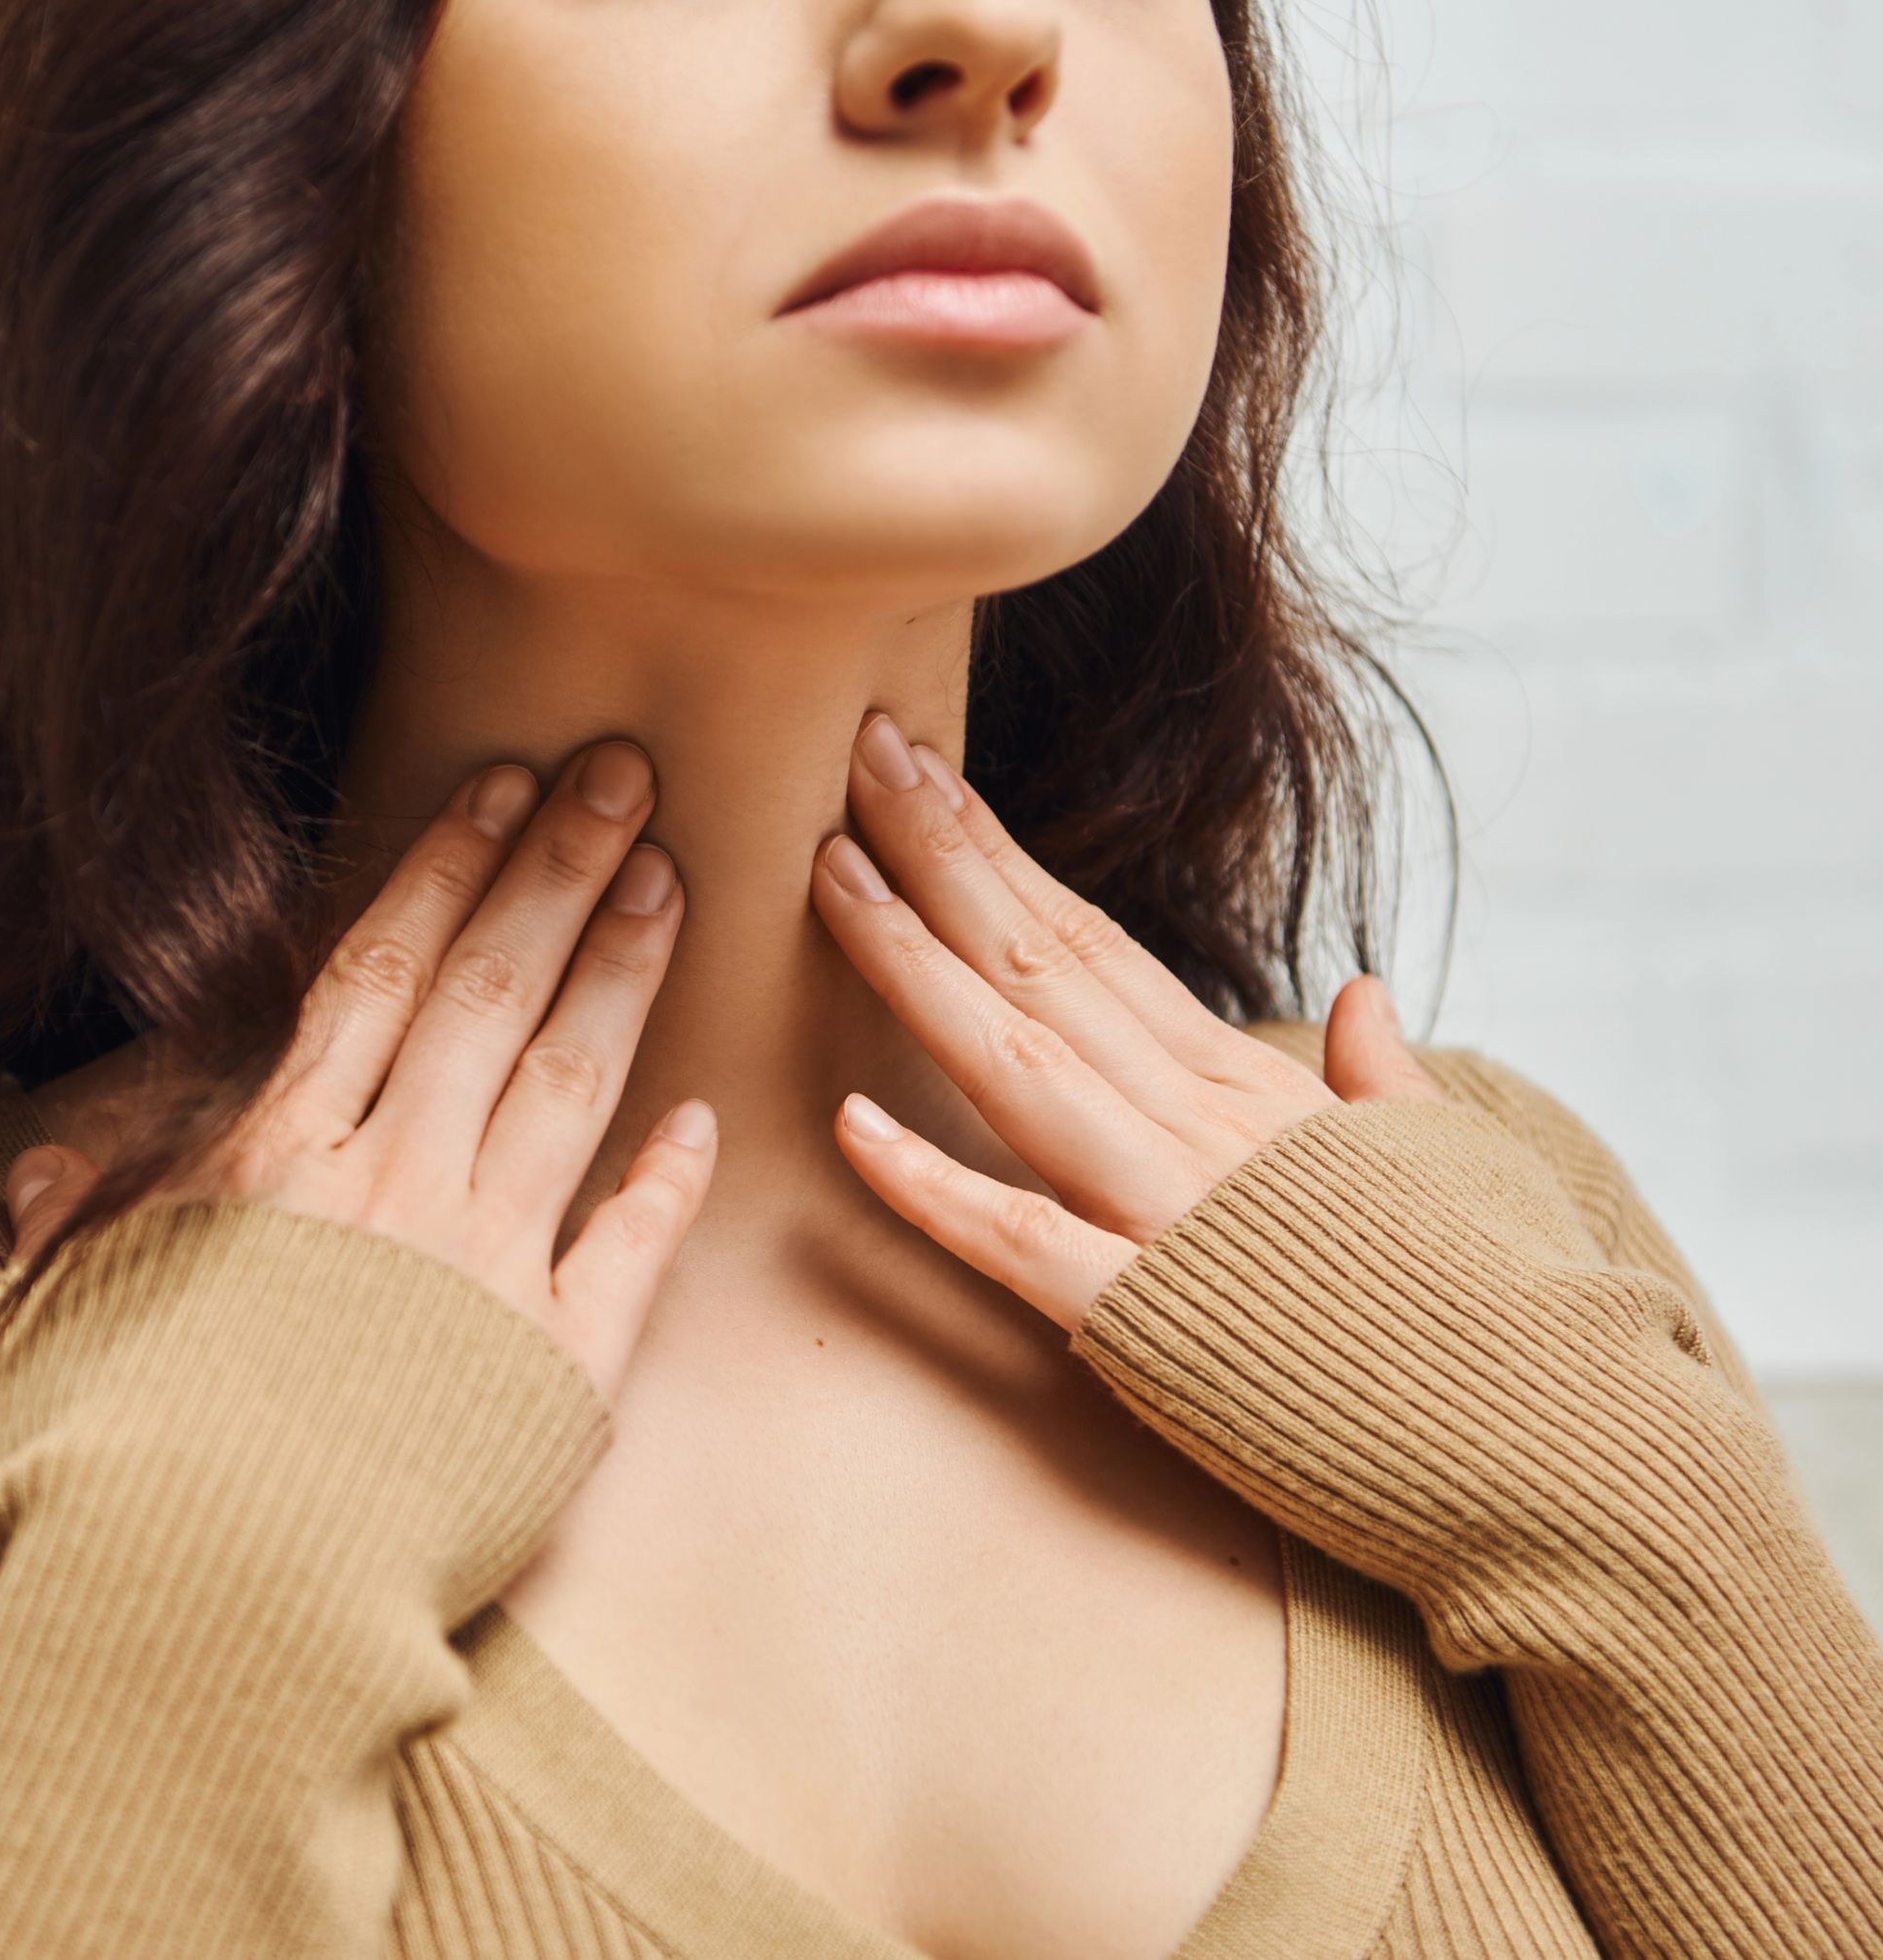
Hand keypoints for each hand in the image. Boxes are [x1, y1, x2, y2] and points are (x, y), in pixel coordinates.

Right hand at [3, 738, 714, 1403]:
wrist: (207, 1606)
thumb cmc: (111, 1469)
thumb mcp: (55, 1326)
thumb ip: (68, 1231)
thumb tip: (36, 1176)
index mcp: (277, 1158)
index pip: (380, 975)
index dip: (448, 871)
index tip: (502, 786)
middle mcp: (393, 1185)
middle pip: (493, 993)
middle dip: (558, 872)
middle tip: (624, 775)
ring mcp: (486, 1271)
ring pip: (571, 1084)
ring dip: (622, 975)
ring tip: (668, 884)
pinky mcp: (559, 1374)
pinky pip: (631, 1251)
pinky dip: (668, 1181)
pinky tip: (704, 1121)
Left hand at [809, 709, 1444, 1337]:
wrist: (1543, 1423)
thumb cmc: (1490, 1299)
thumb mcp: (1440, 1160)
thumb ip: (1380, 1076)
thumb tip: (1361, 993)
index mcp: (1247, 1088)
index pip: (1095, 944)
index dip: (1001, 856)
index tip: (928, 775)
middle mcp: (1197, 1124)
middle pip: (1041, 963)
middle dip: (940, 854)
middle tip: (855, 755)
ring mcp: (1167, 1212)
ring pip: (1015, 1060)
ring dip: (912, 964)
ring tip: (828, 873)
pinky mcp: (1146, 1318)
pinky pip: (1017, 1239)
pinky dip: (930, 1184)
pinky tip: (851, 1124)